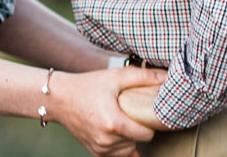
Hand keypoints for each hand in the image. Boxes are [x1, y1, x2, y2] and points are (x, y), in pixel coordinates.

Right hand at [51, 67, 165, 154]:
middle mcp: (107, 141)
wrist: (60, 98)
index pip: (146, 135)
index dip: (149, 123)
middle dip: (137, 129)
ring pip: (128, 151)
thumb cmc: (87, 85)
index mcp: (114, 123)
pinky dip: (119, 146)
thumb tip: (165, 78)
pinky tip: (114, 130)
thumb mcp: (114, 76)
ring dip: (129, 139)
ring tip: (121, 120)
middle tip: (130, 113)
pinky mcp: (95, 153)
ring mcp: (101, 150)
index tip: (145, 113)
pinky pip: (117, 155)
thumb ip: (142, 77)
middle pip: (138, 142)